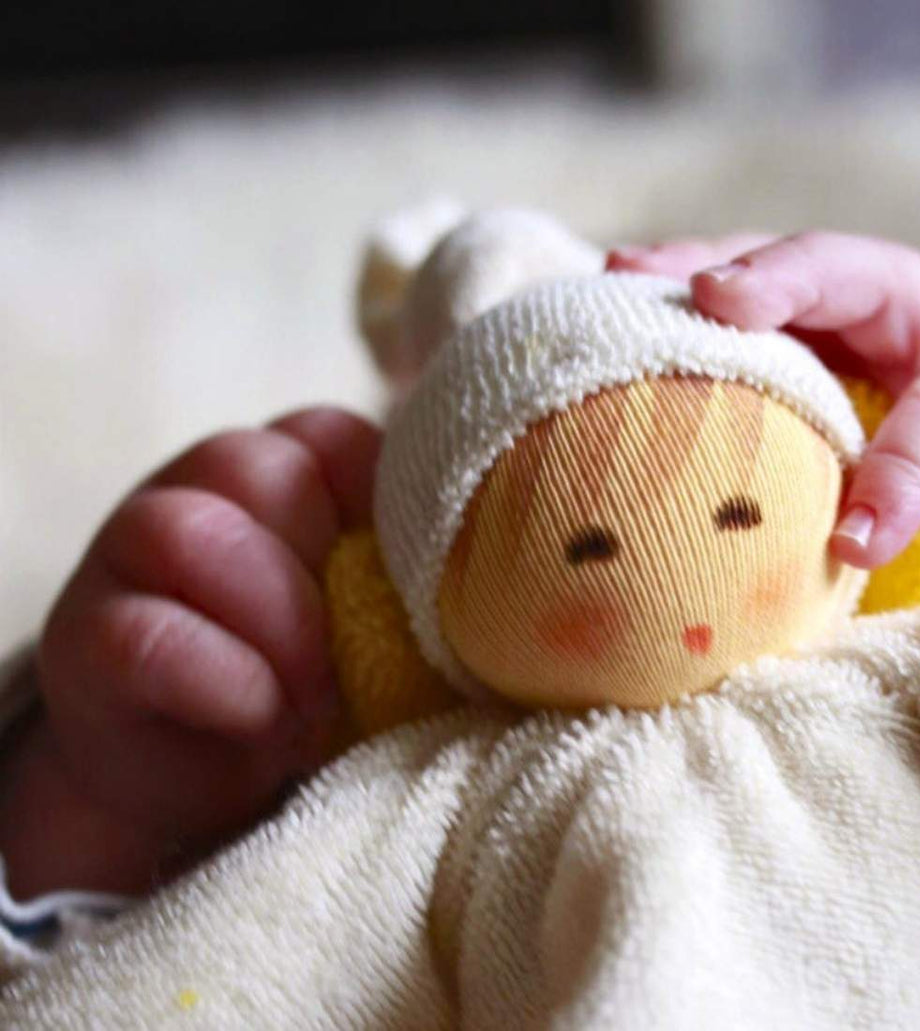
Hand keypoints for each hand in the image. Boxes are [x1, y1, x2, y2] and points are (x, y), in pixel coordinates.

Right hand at [0, 407, 380, 897]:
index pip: (337, 439)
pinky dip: (225, 682)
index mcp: (293, 477)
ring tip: (318, 703)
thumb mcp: (393, 627)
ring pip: (188, 531)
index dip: (382, 507)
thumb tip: (515, 580)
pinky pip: (145, 636)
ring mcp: (133, 555)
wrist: (221, 788)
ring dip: (274, 625)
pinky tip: (264, 721)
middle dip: (323, 571)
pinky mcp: (87, 642)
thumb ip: (426, 583)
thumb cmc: (330, 690)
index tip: (421, 586)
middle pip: (258, 466)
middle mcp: (207, 494)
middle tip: (366, 657)